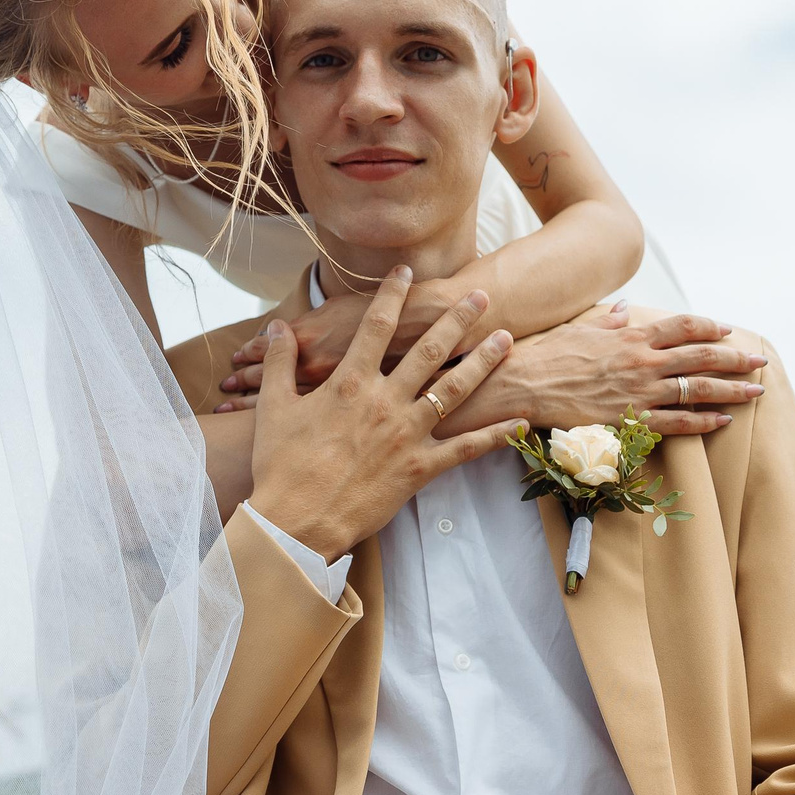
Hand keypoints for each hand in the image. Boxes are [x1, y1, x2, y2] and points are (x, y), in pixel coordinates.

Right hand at [242, 267, 523, 560]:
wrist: (295, 520)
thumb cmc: (280, 466)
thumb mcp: (272, 408)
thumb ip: (278, 363)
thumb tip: (277, 328)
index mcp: (349, 382)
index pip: (376, 326)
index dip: (393, 296)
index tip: (406, 273)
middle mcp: (385, 401)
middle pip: (429, 350)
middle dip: (457, 320)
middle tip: (480, 298)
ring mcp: (407, 434)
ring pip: (455, 390)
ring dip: (483, 362)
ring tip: (506, 340)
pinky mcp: (420, 468)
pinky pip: (466, 449)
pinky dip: (496, 435)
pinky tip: (521, 422)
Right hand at [452, 303, 764, 438]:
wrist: (523, 384)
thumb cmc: (547, 354)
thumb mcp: (581, 328)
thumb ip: (610, 321)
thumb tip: (626, 308)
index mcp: (631, 335)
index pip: (682, 327)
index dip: (709, 329)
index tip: (728, 332)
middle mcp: (642, 360)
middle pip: (701, 357)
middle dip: (735, 359)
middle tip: (759, 363)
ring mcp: (639, 390)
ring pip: (697, 389)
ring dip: (731, 390)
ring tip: (755, 393)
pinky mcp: (630, 418)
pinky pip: (676, 422)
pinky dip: (702, 421)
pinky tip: (722, 421)